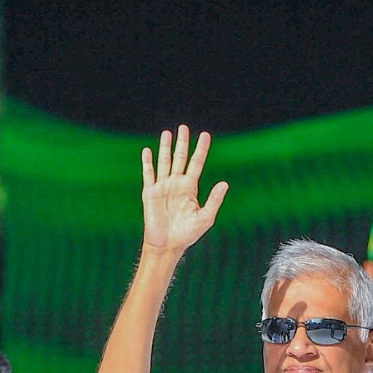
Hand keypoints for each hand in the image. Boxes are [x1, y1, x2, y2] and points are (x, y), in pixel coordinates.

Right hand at [140, 125, 227, 255]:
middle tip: (184, 127)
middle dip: (182, 143)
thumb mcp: (205, 217)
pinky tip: (148, 151)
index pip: (197, 163)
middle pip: (180, 158)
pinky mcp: (150, 192)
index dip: (201, 150)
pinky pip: (148, 174)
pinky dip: (147, 162)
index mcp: (190, 187)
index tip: (206, 136)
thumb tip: (225, 183)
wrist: (167, 244)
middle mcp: (176, 183)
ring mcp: (163, 186)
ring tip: (167, 133)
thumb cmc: (187, 234)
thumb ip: (214, 199)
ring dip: (165, 148)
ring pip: (165, 161)